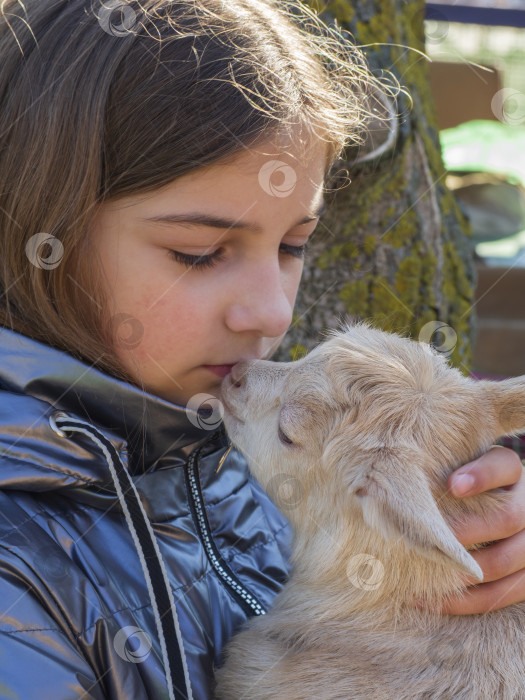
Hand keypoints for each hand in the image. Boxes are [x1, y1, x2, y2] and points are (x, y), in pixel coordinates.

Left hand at [418, 446, 524, 614]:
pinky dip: (467, 601)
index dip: (481, 476)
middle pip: (507, 517)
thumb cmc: (459, 489)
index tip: (452, 485)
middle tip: (424, 539)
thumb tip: (394, 485)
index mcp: (512, 474)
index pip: (504, 466)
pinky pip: (505, 593)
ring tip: (419, 572)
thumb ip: (441, 471)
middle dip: (464, 531)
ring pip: (504, 560)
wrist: (492, 516)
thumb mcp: (458, 471)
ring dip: (460, 571)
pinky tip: (432, 599)